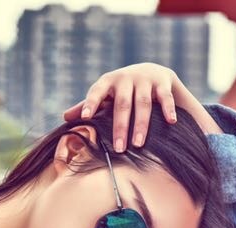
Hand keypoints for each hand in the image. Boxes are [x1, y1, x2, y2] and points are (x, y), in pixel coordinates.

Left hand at [62, 62, 186, 150]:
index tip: (85, 117)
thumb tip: (65, 118)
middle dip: (120, 127)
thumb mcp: (104, 95)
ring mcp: (145, 79)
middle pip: (122, 104)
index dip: (90, 103)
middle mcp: (126, 78)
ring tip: (139, 144)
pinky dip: (168, 109)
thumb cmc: (120, 90)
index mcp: (108, 81)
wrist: (150, 71)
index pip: (97, 92)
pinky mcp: (162, 82)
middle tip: (119, 149)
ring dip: (141, 124)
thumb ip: (87, 105)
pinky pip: (165, 97)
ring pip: (143, 103)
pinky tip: (171, 122)